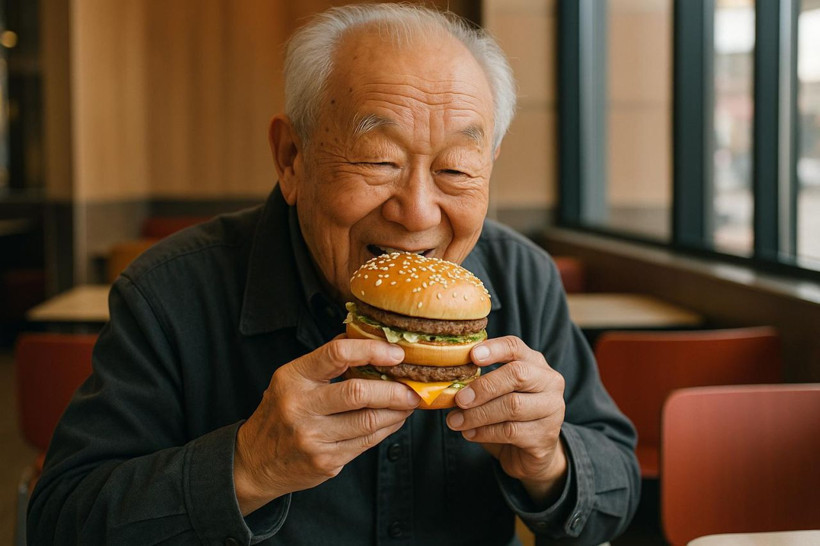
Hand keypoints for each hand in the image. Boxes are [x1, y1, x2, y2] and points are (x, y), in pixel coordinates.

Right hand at [234, 337, 419, 514]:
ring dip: (397, 411)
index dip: (371, 350)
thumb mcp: (292, 378)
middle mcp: (299, 406)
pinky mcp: (324, 461)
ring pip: (368, 421)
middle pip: (359, 392)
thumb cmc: (281, 412)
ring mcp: (311, 437)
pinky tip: (394, 420)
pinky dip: (386, 429)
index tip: (396, 354)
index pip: (336, 353)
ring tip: (408, 403)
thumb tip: (370, 339)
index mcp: (293, 377)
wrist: (255, 461)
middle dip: (394, 389)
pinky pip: (366, 443)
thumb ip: (327, 361)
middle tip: (414, 387)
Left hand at [445, 336, 567, 504]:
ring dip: (478, 414)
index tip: (472, 356)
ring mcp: (552, 409)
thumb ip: (480, 384)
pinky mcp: (545, 435)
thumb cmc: (509, 417)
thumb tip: (447, 384)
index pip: (515, 347)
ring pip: (512, 405)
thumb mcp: (498, 394)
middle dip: (483, 386)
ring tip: (456, 421)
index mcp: (534, 363)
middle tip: (458, 399)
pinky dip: (485, 432)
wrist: (533, 454)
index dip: (494, 349)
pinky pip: (511, 431)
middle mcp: (549, 382)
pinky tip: (469, 433)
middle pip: (517, 374)